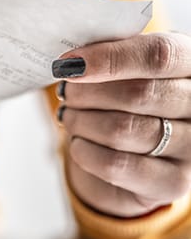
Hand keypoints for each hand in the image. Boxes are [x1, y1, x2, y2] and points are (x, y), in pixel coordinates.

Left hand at [54, 32, 190, 217]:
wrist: (137, 158)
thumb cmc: (130, 103)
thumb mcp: (127, 70)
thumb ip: (110, 56)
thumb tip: (73, 61)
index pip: (159, 55)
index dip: (110, 58)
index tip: (70, 63)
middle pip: (138, 94)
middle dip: (87, 93)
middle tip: (67, 93)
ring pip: (122, 130)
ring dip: (81, 122)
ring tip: (69, 116)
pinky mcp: (172, 184)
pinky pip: (115, 165)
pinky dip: (85, 152)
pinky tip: (79, 143)